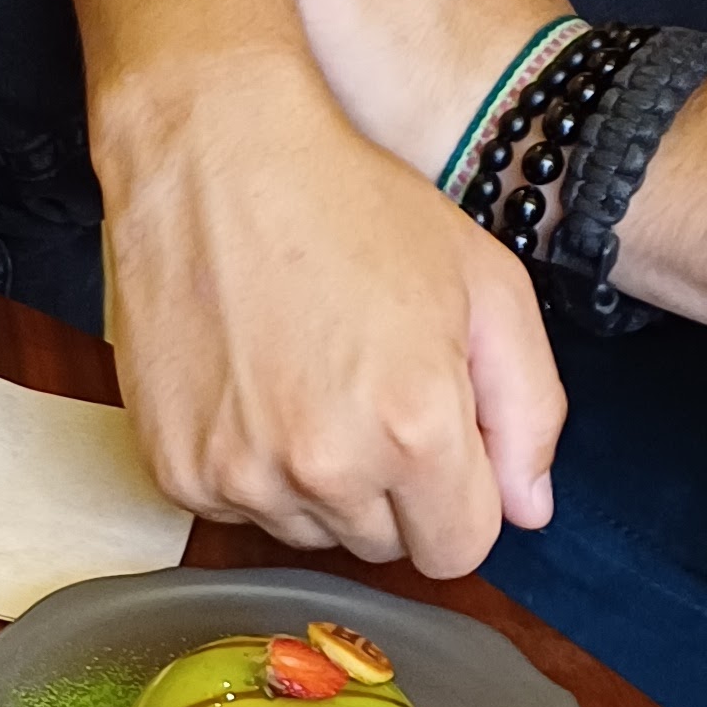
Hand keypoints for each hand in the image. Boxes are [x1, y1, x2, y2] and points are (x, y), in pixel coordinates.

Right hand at [103, 58, 564, 571]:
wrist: (212, 156)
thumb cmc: (352, 204)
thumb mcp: (485, 282)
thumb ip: (529, 407)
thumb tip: (529, 509)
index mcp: (414, 429)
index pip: (459, 550)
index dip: (459, 500)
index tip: (438, 443)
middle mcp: (325, 470)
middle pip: (382, 547)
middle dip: (389, 490)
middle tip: (366, 390)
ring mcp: (241, 478)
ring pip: (307, 532)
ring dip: (316, 482)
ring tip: (303, 380)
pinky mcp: (177, 473)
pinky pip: (236, 508)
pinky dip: (249, 466)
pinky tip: (251, 387)